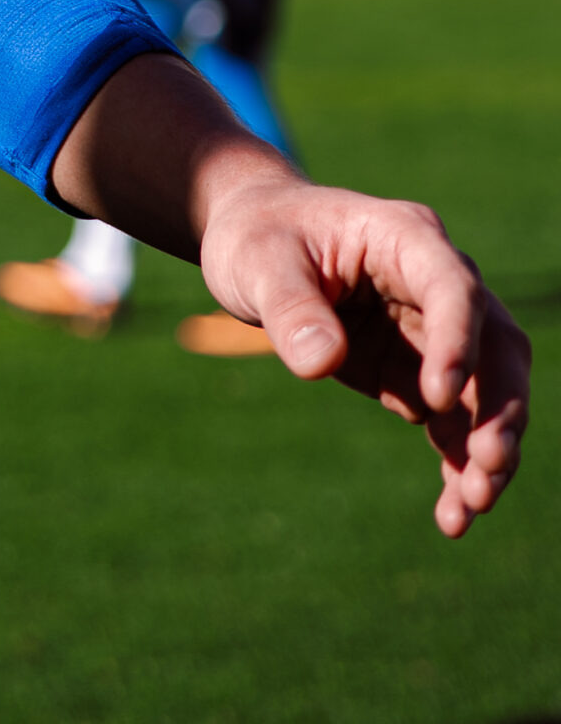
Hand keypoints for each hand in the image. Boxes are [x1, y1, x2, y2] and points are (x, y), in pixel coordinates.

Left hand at [52, 56, 529, 535]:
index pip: (452, 287)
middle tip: (487, 467)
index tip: (437, 398)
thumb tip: (322, 363)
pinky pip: (454, 421)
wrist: (251, 241)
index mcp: (404, 237)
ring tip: (474, 505)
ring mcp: (432, 330)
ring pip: (486, 391)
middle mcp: (433, 283)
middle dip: (499, 408)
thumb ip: (290, 307)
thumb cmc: (257, 236)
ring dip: (488, 447)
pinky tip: (452, 515)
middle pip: (495, 345)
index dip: (457, 341)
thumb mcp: (258, 262)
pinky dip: (457, 464)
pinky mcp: (418, 370)